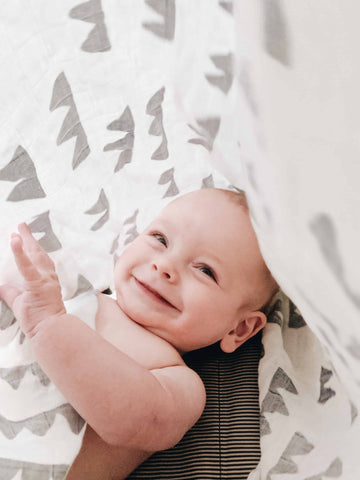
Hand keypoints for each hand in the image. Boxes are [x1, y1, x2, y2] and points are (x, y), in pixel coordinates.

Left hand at [0, 223, 65, 337]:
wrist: (49, 330)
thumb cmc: (38, 319)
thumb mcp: (20, 302)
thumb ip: (11, 293)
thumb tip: (0, 287)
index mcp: (46, 280)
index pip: (39, 260)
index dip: (32, 248)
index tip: (23, 237)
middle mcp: (48, 277)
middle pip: (38, 253)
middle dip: (29, 239)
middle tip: (21, 226)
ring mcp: (45, 280)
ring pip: (35, 257)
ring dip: (25, 243)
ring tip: (16, 232)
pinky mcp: (37, 285)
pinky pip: (27, 267)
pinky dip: (20, 254)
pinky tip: (14, 242)